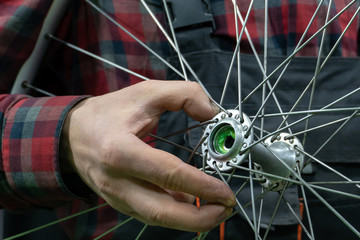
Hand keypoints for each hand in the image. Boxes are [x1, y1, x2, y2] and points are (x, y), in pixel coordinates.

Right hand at [61, 80, 235, 231]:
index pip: (168, 175)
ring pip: (157, 219)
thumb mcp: (146, 92)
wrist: (72, 135)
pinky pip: (151, 214)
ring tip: (216, 210)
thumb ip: (184, 94)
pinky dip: (175, 213)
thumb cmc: (109, 113)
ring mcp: (116, 196)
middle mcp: (116, 180)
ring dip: (190, 221)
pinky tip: (191, 203)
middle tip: (225, 209)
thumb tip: (211, 113)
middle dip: (199, 218)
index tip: (226, 192)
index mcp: (121, 150)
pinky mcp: (119, 202)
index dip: (201, 186)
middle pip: (162, 212)